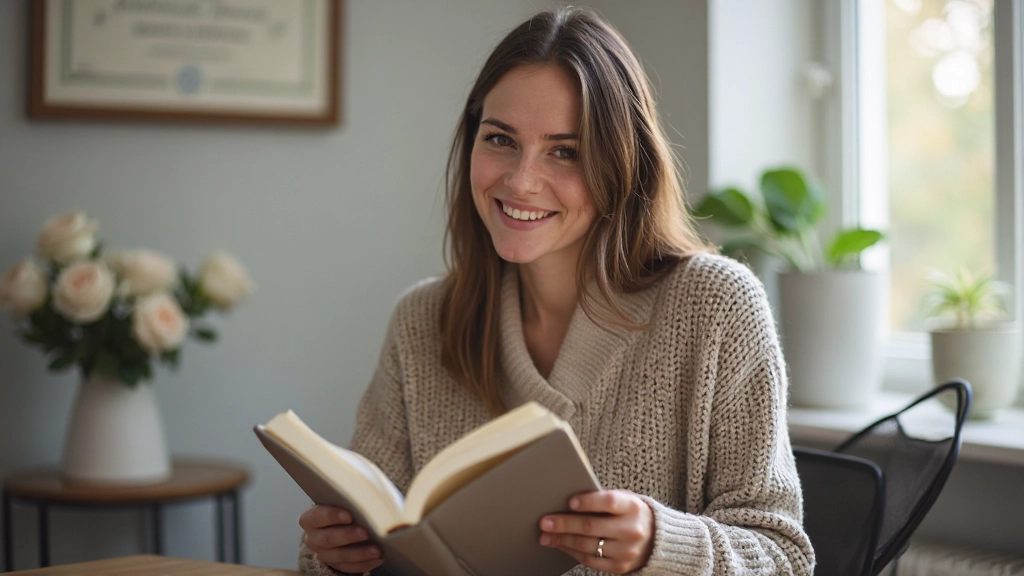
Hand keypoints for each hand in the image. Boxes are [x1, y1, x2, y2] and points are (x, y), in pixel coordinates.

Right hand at [299, 505, 383, 573]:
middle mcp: (313, 538)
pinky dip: (365, 563)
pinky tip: (378, 558)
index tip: (349, 515)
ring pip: (340, 556)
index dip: (332, 516)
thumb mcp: (340, 500)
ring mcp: (323, 553)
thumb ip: (348, 499)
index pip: (317, 516)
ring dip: (360, 553)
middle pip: (329, 539)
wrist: (336, 525)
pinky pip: (349, 567)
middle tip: (365, 532)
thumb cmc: (341, 507)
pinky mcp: (335, 565)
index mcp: (310, 518)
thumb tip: (367, 497)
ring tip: (377, 549)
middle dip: (348, 536)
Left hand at [538, 489, 654, 573]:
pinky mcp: (620, 566)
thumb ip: (603, 497)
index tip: (570, 501)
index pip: (609, 502)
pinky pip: (591, 561)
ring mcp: (626, 551)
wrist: (658, 541)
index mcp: (632, 507)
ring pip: (587, 546)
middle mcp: (631, 530)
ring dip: (563, 541)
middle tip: (545, 522)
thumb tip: (570, 497)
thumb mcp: (626, 500)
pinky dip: (572, 553)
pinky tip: (561, 545)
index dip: (588, 501)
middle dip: (564, 524)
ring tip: (546, 536)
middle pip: (591, 526)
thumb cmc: (632, 514)